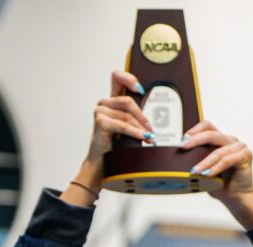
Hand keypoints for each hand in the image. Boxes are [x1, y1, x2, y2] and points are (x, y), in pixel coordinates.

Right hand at [63, 70, 152, 205]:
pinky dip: (136, 133)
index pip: (116, 77)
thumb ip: (134, 115)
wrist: (102, 163)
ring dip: (141, 128)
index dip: (128, 78)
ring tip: (149, 137)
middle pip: (128, 101)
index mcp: (110, 100)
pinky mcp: (100, 121)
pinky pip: (123, 125)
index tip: (140, 89)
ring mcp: (100, 111)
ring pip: (127, 115)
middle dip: (142, 116)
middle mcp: (103, 103)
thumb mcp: (127, 126)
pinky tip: (144, 138)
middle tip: (151, 129)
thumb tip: (153, 113)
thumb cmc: (114, 145)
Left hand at [181, 120, 252, 228]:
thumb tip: (176, 159)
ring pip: (218, 151)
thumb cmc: (220, 184)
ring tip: (194, 171)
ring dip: (204, 162)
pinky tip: (208, 174)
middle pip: (211, 134)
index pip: (207, 126)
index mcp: (220, 140)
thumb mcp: (204, 170)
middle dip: (195, 140)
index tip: (182, 140)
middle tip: (184, 147)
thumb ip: (195, 161)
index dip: (194, 130)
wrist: (235, 198)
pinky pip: (227, 160)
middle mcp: (231, 141)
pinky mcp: (245, 156)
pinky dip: (216, 168)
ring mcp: (240, 147)